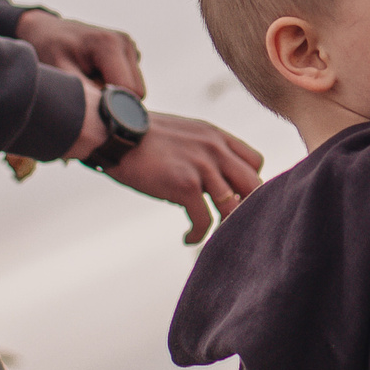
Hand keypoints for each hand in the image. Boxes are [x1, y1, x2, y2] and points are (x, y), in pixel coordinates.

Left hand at [15, 9, 145, 98]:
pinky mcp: (129, 53)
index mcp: (109, 44)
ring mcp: (129, 46)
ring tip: (87, 79)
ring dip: (114, 92)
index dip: (112, 105)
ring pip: (135, 89)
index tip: (88, 102)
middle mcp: (124, 42)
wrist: (45, 31)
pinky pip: (131, 82)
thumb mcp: (60, 74)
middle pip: (136, 91)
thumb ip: (86, 95)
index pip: (129, 92)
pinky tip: (93, 74)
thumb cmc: (48, 50)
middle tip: (85, 88)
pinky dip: (113, 84)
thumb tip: (105, 120)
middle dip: (114, 99)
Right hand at [105, 113, 265, 244]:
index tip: (236, 198)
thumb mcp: (183, 133)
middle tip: (231, 222)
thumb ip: (202, 150)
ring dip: (224, 226)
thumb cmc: (141, 136)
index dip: (249, 183)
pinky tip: (188, 238)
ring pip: (233, 206)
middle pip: (254, 185)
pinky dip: (199, 234)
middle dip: (247, 207)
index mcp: (216, 135)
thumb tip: (209, 178)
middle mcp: (215, 149)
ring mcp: (202, 166)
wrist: (114, 131)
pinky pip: (204, 219)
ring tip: (212, 233)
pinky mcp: (185, 184)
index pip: (255, 161)